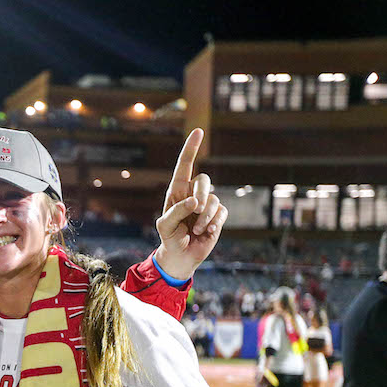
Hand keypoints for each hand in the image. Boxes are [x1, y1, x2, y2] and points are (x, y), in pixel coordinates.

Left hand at [153, 128, 227, 280]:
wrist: (181, 255)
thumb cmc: (169, 238)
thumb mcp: (165, 226)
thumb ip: (177, 211)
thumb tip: (196, 202)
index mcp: (177, 191)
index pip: (185, 165)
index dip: (191, 148)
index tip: (198, 131)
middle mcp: (193, 194)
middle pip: (204, 180)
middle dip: (201, 194)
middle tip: (196, 210)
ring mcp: (207, 204)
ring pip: (213, 199)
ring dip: (204, 217)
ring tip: (197, 230)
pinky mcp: (218, 215)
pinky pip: (221, 212)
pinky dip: (214, 224)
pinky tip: (206, 233)